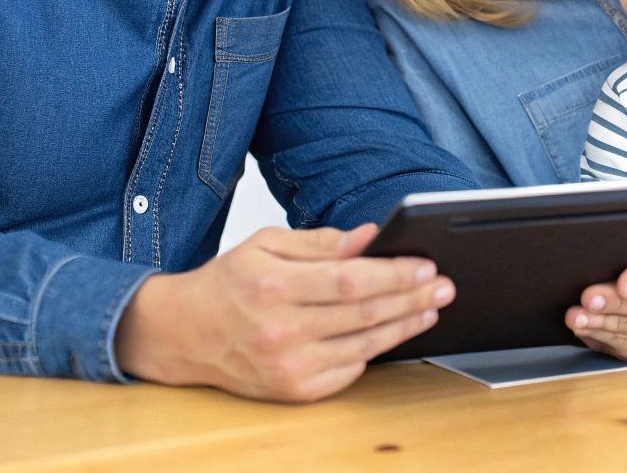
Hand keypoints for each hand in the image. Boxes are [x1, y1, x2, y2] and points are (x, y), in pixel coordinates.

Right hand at [113, 224, 453, 402]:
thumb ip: (322, 242)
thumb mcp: (266, 245)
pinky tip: (394, 332)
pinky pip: (348, 371)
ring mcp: (288, 366)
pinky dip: (374, 351)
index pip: (350, 281)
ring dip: (404, 326)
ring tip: (430, 308)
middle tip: (442, 286)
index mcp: (274, 285)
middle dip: (411, 298)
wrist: (184, 334)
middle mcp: (281, 329)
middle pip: (364, 314)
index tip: (424, 266)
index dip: (394, 274)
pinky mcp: (293, 390)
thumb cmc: (228, 284)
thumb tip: (370, 236)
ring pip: (364, 346)